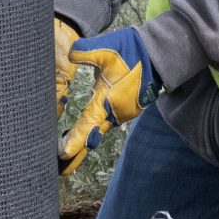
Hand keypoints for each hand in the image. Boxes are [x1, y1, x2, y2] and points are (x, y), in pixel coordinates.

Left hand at [57, 26, 156, 176]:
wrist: (157, 55)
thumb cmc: (131, 51)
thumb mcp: (107, 49)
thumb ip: (87, 52)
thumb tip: (70, 54)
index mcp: (108, 99)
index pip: (87, 123)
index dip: (75, 140)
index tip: (63, 154)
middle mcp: (115, 112)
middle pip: (92, 135)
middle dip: (77, 152)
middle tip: (61, 169)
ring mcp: (123, 113)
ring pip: (100, 130)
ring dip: (85, 141)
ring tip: (68, 155)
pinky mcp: (126, 109)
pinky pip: (107, 123)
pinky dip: (95, 129)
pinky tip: (87, 131)